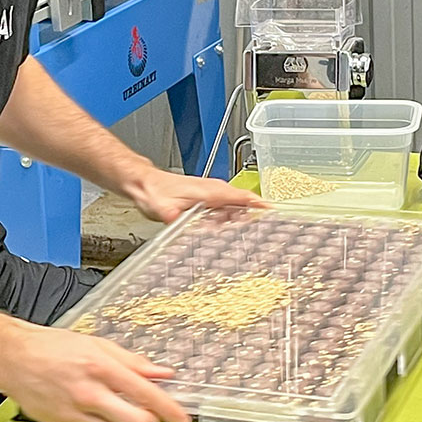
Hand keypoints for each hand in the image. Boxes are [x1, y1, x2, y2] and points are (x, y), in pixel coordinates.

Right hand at [0, 325, 190, 421]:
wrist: (15, 357)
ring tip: (117, 410)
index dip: (168, 408)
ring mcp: (75, 412)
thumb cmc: (54, 347)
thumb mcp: (97, 344)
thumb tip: (162, 372)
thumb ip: (132, 361)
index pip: (144, 392)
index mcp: (100, 366)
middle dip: (149, 420)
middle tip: (148, 412)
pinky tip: (99, 417)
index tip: (182, 417)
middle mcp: (89, 392)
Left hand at [125, 167, 265, 223]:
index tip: (276, 214)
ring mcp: (210, 194)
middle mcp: (213, 190)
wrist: (144, 183)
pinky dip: (231, 220)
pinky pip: (226, 210)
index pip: (243, 196)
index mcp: (210, 191)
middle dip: (256, 218)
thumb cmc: (154, 192)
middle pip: (244, 204)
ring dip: (243, 221)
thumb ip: (172, 216)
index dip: (261, 206)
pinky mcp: (206, 199)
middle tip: (267, 235)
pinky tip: (228, 233)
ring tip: (250, 238)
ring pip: (235, 208)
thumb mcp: (164, 209)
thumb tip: (176, 220)